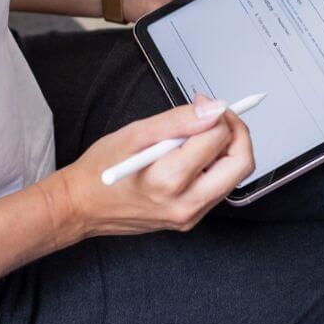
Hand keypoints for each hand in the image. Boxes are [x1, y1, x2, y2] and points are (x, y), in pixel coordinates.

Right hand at [50, 95, 254, 237]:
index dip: (217, 114)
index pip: (218, 139)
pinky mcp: (190, 220)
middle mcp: (185, 203)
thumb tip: (213, 109)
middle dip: (236, 132)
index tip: (204, 103)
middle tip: (219, 116)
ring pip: (233, 177)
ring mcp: (190, 216)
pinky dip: (215, 166)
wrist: (82, 205)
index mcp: (169, 180)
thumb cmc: (102, 168)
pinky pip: (218, 188)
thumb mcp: (136, 133)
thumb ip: (179, 120)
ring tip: (199, 135)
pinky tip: (192, 156)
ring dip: (226, 150)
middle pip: (241, 164)